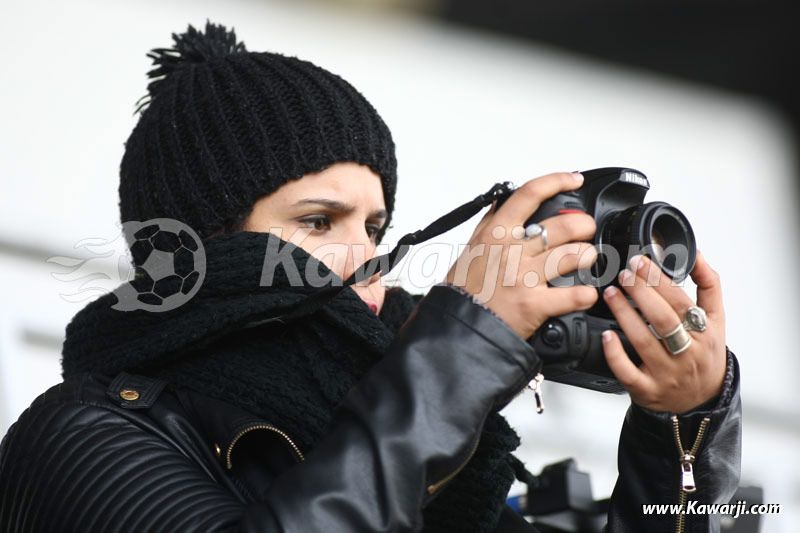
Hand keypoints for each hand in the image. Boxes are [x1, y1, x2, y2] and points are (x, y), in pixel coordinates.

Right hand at [446, 172, 598, 338]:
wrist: (458, 325)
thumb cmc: (465, 289)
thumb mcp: (472, 246)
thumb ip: (492, 223)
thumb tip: (507, 201)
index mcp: (497, 232)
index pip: (530, 194)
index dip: (557, 181)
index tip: (573, 180)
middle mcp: (512, 250)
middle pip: (564, 225)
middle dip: (584, 226)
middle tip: (585, 231)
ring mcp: (524, 277)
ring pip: (574, 255)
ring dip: (588, 256)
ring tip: (587, 259)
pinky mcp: (534, 304)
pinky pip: (575, 295)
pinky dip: (586, 294)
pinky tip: (585, 294)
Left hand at [601, 251, 725, 412]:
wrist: (701, 399)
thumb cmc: (705, 352)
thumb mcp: (717, 319)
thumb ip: (709, 284)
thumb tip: (697, 254)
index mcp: (705, 333)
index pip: (681, 302)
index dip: (659, 280)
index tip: (640, 261)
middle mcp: (687, 354)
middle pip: (662, 320)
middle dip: (640, 292)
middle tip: (623, 274)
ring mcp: (666, 374)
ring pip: (643, 342)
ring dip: (623, 314)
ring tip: (610, 293)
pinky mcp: (647, 390)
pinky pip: (628, 373)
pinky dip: (615, 353)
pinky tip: (606, 335)